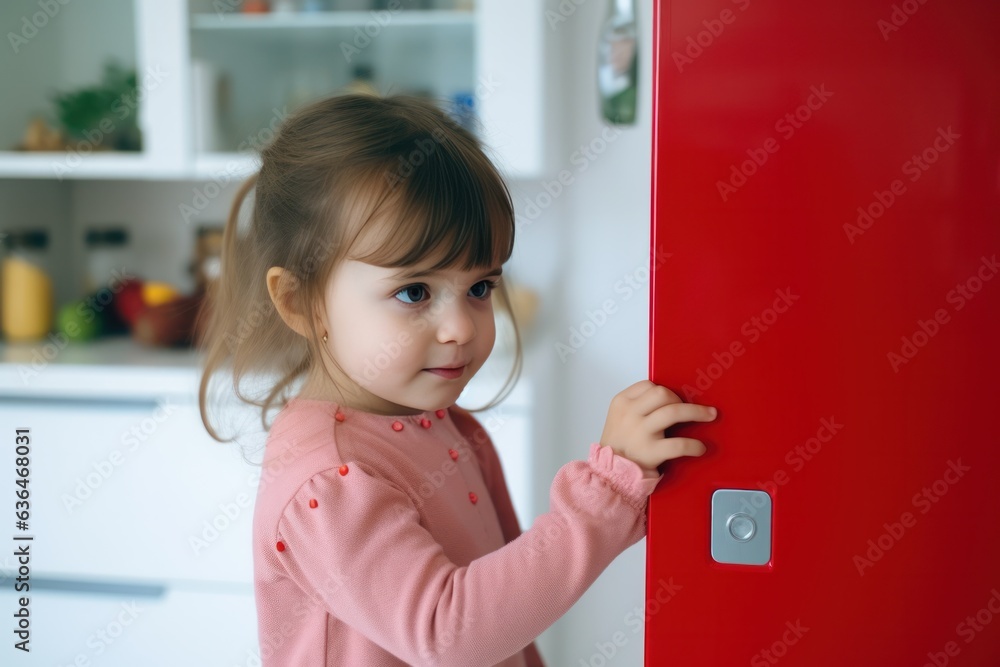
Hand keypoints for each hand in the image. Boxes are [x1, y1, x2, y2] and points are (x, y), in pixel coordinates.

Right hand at [599, 380, 716, 474]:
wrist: (610, 472)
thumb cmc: (619, 445)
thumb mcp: (619, 418)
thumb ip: (638, 406)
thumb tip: (672, 399)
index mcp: (621, 403)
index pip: (648, 385)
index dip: (664, 391)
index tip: (673, 399)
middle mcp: (630, 414)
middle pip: (662, 393)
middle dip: (680, 399)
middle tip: (688, 409)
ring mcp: (640, 433)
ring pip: (673, 412)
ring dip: (697, 412)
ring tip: (710, 415)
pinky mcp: (651, 452)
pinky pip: (678, 444)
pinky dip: (693, 445)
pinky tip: (699, 448)